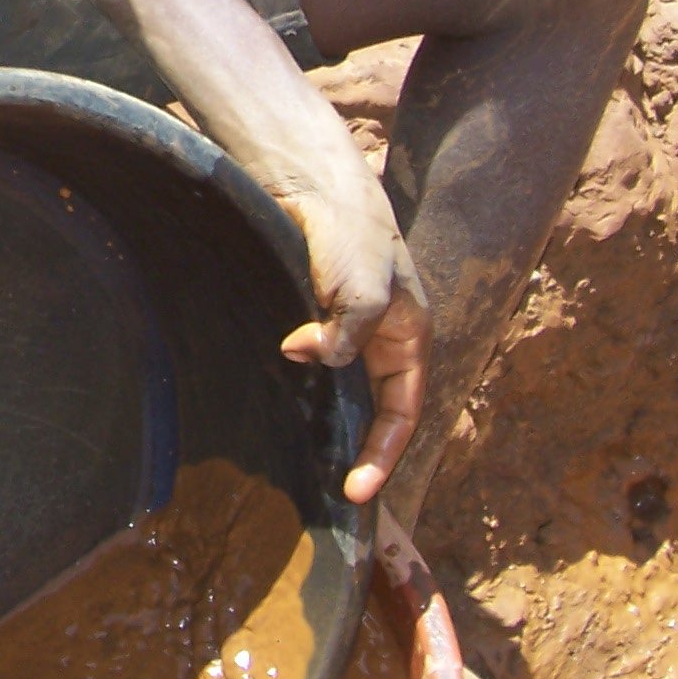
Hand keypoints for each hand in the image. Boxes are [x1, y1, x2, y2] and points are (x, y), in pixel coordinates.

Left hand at [273, 168, 429, 505]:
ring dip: (318, 423)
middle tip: (323, 493)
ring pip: (334, 391)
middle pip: (371, 410)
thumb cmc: (354, 235)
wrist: (311, 185)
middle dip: (353, 450)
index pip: (403, 414)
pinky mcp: (307, 319)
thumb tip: (301, 355)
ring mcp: (341, 331)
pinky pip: (305, 367)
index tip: (355, 492)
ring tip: (293, 463)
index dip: (383, 456)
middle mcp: (378, 342)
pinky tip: (269, 408)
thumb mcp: (364, 291)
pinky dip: (291, 391)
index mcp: (408, 341)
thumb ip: (344, 333)